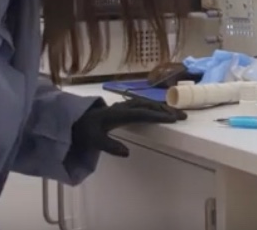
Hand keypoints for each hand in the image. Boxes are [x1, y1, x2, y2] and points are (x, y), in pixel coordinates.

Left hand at [72, 99, 186, 156]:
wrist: (74, 120)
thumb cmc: (84, 130)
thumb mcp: (93, 140)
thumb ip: (109, 146)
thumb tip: (127, 153)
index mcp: (118, 114)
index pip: (142, 113)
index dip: (158, 116)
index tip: (173, 119)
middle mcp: (123, 107)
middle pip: (148, 105)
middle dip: (166, 110)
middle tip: (182, 117)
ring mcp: (124, 106)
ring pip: (146, 103)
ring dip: (161, 107)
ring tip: (176, 114)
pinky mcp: (124, 108)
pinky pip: (143, 105)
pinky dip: (154, 107)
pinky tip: (161, 111)